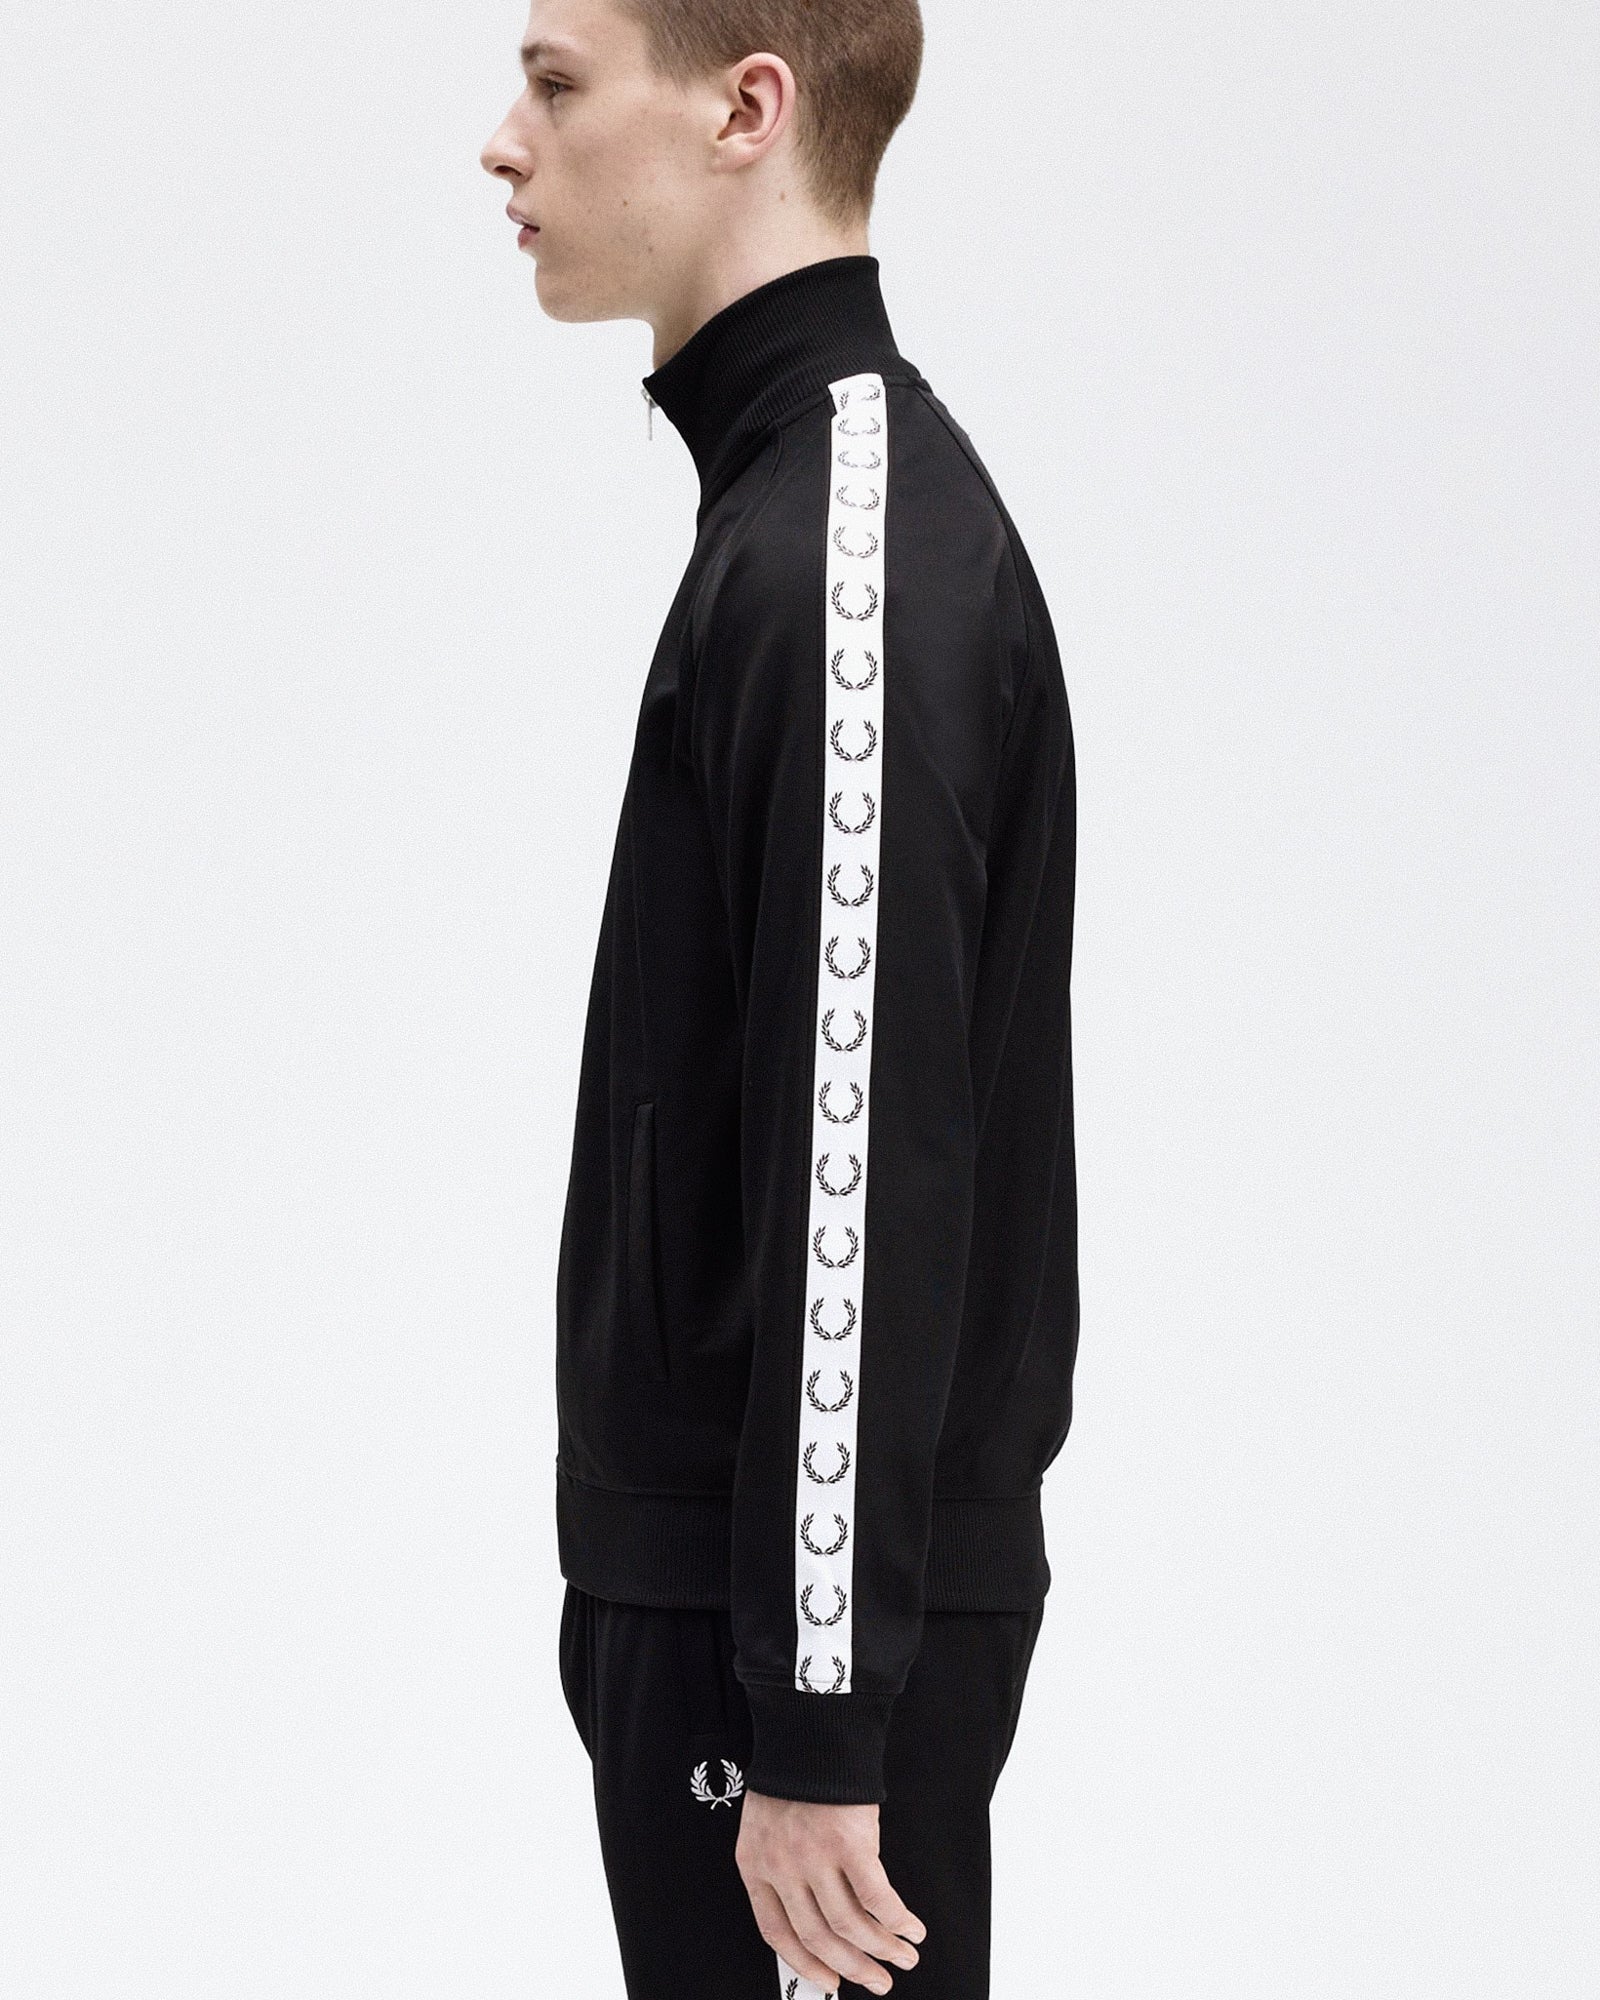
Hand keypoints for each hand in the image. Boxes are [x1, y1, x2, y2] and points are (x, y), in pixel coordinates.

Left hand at [735, 1789, 926, 1995]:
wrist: (809, 1728)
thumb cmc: (791, 1776)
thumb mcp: (764, 1827)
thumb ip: (780, 1870)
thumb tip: (814, 1919)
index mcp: (755, 1867)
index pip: (777, 1934)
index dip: (807, 1964)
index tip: (831, 1983)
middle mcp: (782, 1869)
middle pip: (818, 1937)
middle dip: (854, 1967)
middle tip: (879, 1982)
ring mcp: (816, 1858)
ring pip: (851, 1925)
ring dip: (882, 1948)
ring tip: (904, 1957)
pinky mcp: (851, 1843)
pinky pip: (878, 1898)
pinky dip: (898, 1920)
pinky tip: (911, 1927)